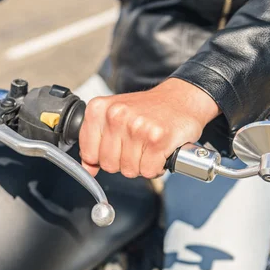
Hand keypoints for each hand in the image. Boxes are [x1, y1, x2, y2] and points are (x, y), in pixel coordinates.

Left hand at [79, 78, 220, 177]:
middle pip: (108, 165)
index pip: (88, 153)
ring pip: (129, 170)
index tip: (115, 149)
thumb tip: (87, 168)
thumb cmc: (148, 109)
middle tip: (136, 147)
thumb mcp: (114, 116)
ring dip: (141, 165)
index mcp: (99, 109)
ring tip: (148, 147)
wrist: (181, 98)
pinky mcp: (158, 139)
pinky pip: (148, 171)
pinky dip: (156, 167)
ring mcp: (137, 127)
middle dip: (123, 162)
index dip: (102, 157)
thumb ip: (96, 141)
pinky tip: (159, 151)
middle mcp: (116, 115)